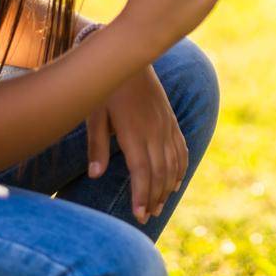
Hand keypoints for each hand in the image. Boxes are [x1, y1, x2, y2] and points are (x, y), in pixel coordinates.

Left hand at [85, 61, 187, 223]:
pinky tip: (176, 182)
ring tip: (160, 206)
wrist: (131, 57)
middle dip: (155, 198)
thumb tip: (95, 175)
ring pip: (172, 163)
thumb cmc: (106, 87)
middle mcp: (154, 131)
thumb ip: (96, 145)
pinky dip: (180, 168)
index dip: (142, 195)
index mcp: (135, 132)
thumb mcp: (94, 113)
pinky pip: (181, 148)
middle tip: (148, 218)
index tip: (140, 216)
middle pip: (159, 172)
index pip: (142, 171)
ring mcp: (166, 125)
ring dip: (167, 187)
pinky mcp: (170, 120)